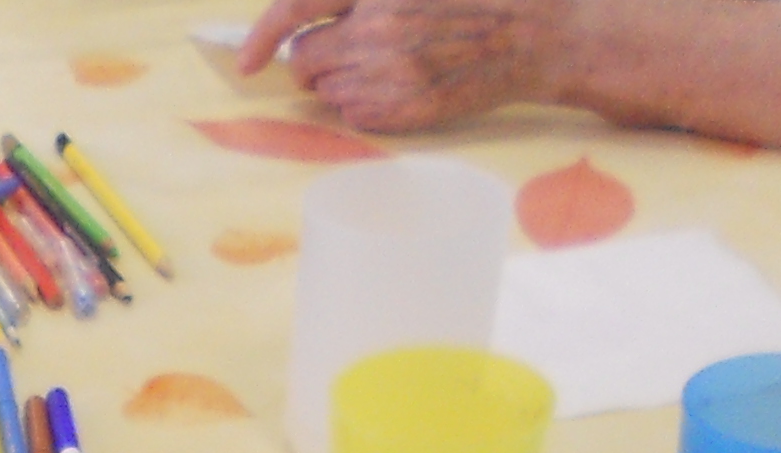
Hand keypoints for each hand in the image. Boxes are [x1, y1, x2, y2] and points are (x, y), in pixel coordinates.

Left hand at [242, 0, 577, 126]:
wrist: (534, 34)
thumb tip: (321, 17)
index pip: (296, 7)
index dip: (262, 36)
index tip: (245, 61)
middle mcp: (376, 29)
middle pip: (304, 59)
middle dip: (315, 58)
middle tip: (352, 49)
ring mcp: (387, 74)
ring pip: (326, 90)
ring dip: (341, 80)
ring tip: (389, 62)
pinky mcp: (400, 111)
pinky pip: (353, 115)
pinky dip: (365, 104)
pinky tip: (403, 85)